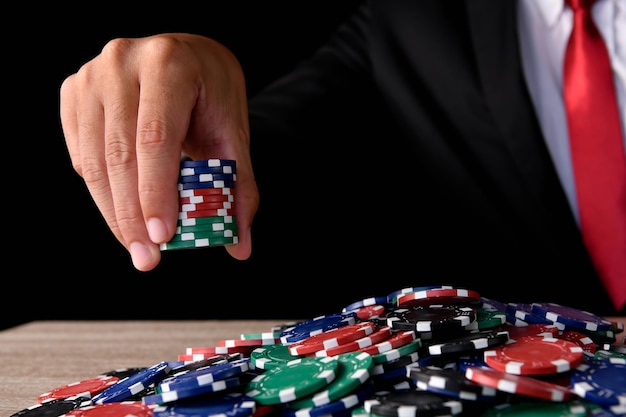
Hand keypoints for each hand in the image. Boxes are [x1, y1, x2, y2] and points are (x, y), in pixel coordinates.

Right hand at [60, 33, 257, 270]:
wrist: (187, 58)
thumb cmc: (212, 96)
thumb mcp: (232, 134)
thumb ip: (238, 187)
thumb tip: (240, 247)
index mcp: (169, 64)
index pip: (156, 139)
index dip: (156, 192)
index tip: (162, 237)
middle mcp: (122, 62)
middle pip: (120, 154)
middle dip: (133, 215)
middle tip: (148, 257)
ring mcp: (92, 75)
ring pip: (94, 160)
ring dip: (113, 212)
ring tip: (136, 247)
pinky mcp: (73, 91)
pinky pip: (82, 154)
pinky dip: (101, 191)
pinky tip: (123, 211)